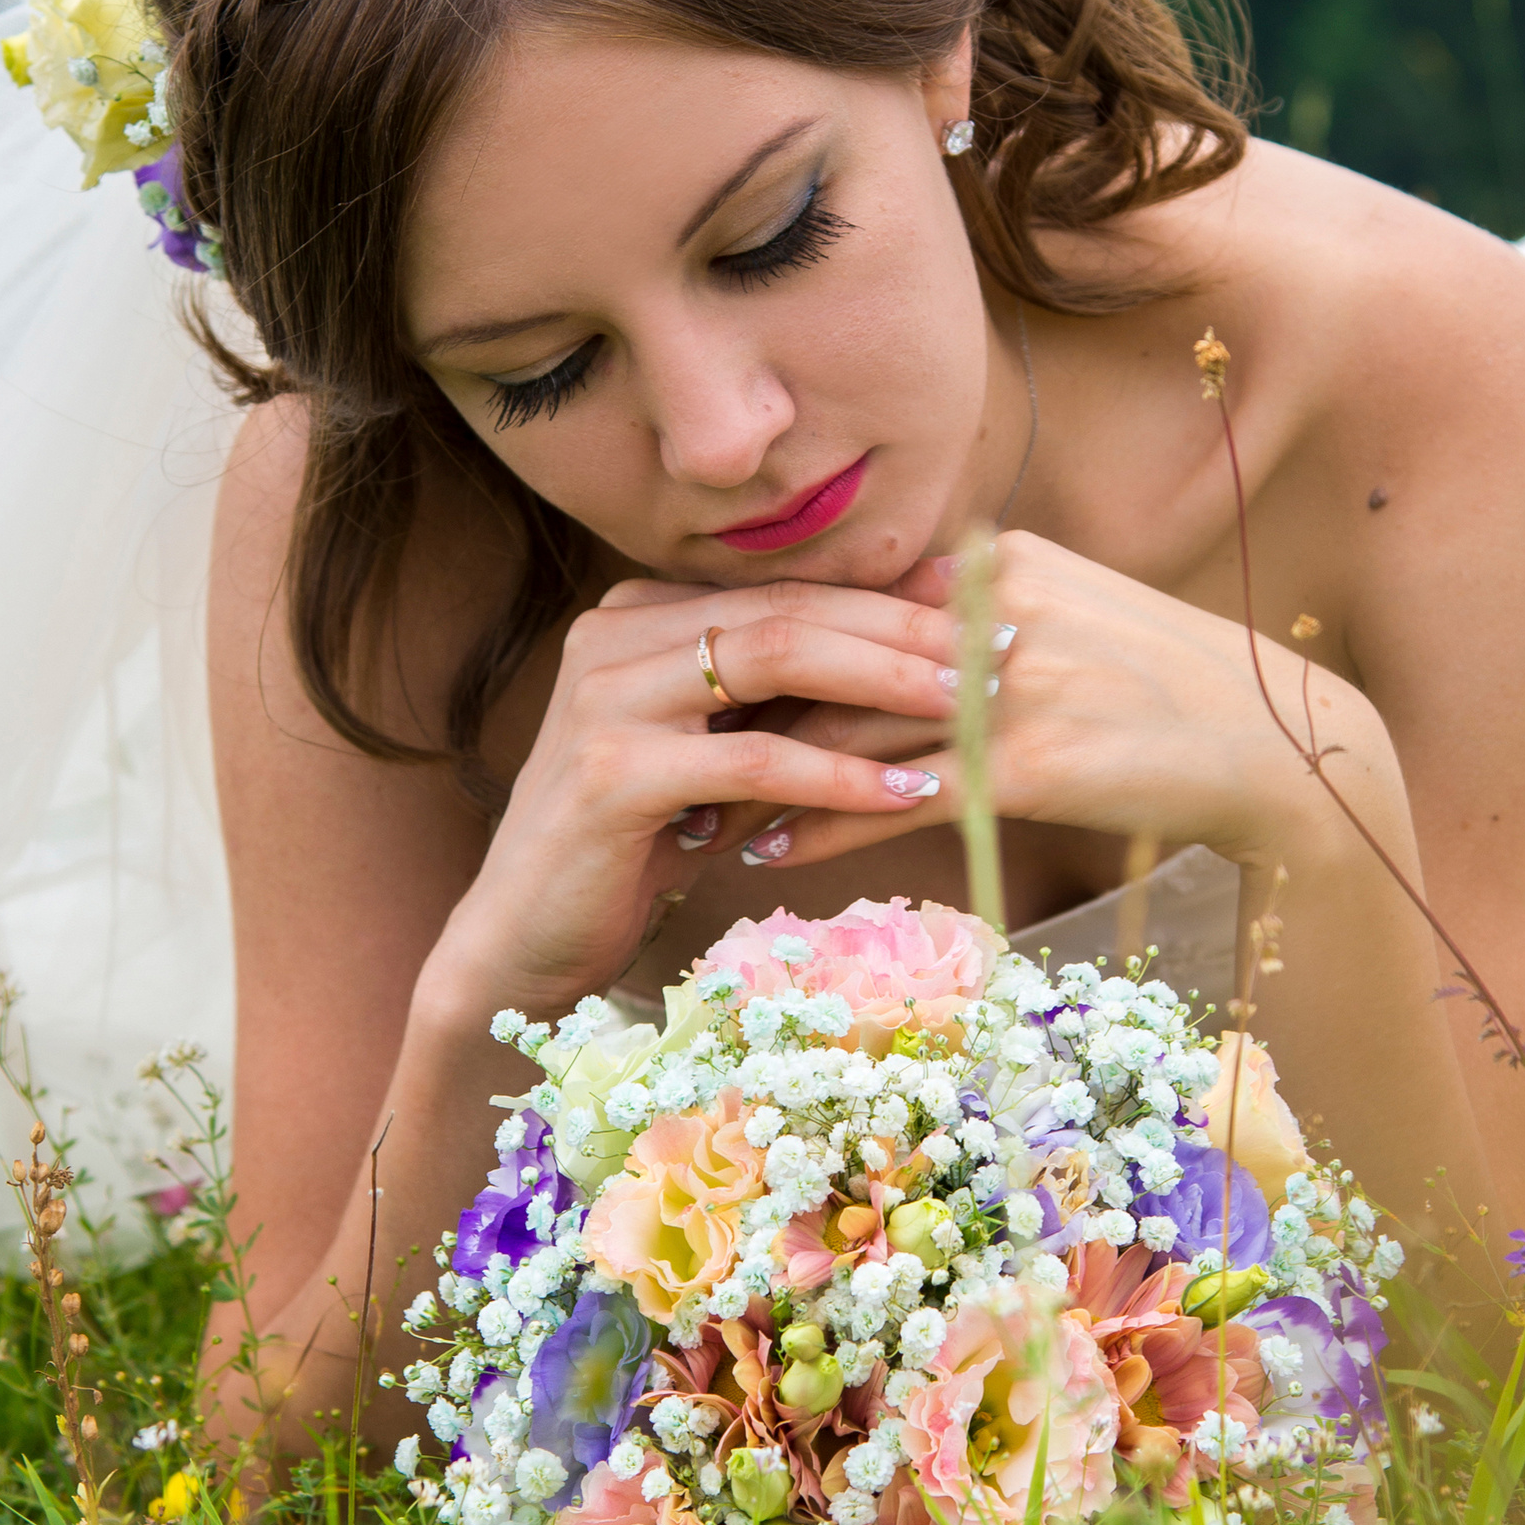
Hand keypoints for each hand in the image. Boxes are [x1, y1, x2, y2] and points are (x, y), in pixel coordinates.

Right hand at [416, 577, 958, 1024]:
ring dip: (888, 683)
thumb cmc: (638, 846)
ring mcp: (607, 696)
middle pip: (790, 608)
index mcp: (641, 613)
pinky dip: (842, 776)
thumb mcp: (714, 756)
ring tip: (973, 709)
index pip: (788, 587)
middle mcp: (616, 633)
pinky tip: (910, 792)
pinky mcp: (612, 773)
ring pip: (776, 659)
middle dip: (907, 630)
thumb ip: (780, 701)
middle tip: (1000, 651)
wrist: (525, 936)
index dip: (891, 600)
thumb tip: (918, 656)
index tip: (984, 615)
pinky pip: (755, 760)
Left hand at [745, 532, 1410, 882]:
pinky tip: (762, 849)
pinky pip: (894, 794)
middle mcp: (996, 612)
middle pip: (834, 661)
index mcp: (1001, 562)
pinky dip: (818, 824)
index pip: (854, 602)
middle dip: (742, 708)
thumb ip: (982, 614)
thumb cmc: (1173, 691)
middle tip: (664, 744)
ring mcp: (1012, 687)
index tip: (699, 679)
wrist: (1277, 745)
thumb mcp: (1076, 617)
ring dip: (760, 774)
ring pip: (850, 730)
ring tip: (688, 807)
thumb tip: (887, 636)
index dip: (768, 645)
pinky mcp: (1031, 762)